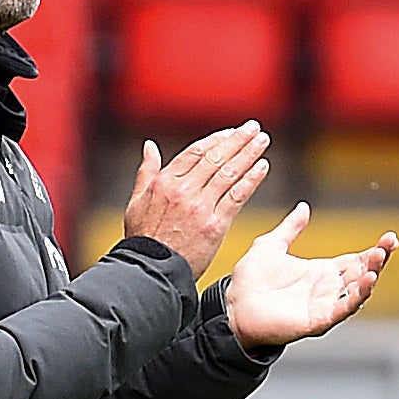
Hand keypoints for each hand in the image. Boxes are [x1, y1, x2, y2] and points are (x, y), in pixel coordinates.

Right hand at [121, 121, 269, 278]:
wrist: (151, 271)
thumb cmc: (143, 239)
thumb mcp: (136, 201)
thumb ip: (146, 171)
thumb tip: (149, 146)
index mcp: (165, 182)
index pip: (196, 152)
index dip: (216, 140)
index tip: (232, 132)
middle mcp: (184, 191)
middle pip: (216, 158)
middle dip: (238, 140)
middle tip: (254, 128)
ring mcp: (200, 207)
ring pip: (229, 173)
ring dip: (249, 154)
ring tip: (262, 141)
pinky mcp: (215, 225)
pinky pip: (237, 196)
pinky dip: (251, 180)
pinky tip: (262, 167)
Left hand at [224, 203, 397, 348]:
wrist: (232, 306)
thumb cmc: (249, 281)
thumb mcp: (270, 246)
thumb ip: (289, 229)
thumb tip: (303, 207)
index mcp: (321, 272)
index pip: (357, 259)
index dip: (375, 250)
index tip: (390, 237)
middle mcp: (327, 290)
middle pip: (363, 274)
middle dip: (378, 260)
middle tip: (388, 244)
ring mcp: (324, 306)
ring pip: (357, 292)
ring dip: (370, 277)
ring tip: (378, 260)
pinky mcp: (317, 320)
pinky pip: (342, 309)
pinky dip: (356, 297)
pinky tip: (366, 282)